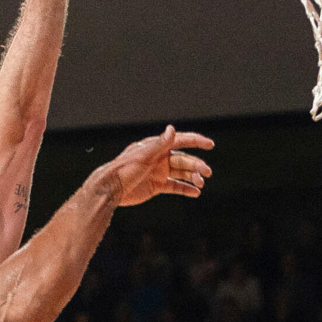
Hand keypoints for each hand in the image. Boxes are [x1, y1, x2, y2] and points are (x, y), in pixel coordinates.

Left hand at [99, 127, 213, 206]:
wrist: (111, 189)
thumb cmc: (124, 169)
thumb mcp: (143, 156)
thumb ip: (159, 144)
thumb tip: (172, 129)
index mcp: (157, 147)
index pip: (180, 141)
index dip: (196, 141)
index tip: (210, 144)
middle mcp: (160, 158)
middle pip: (184, 160)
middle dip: (196, 165)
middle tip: (207, 172)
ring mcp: (159, 172)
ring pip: (181, 173)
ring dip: (193, 177)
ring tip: (201, 184)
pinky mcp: (157, 185)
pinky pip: (175, 186)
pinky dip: (185, 189)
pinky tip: (195, 193)